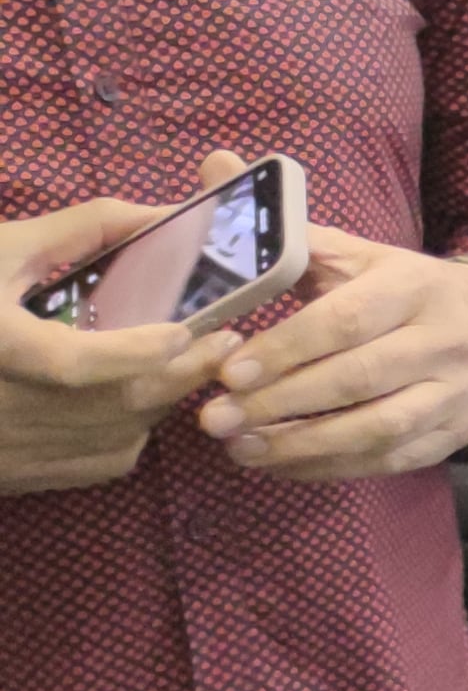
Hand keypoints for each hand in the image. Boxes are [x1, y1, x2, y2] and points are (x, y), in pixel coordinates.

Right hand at [0, 198, 231, 494]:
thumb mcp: (2, 252)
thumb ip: (80, 231)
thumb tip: (159, 215)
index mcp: (0, 349)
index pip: (72, 364)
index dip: (134, 352)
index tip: (183, 332)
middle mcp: (12, 407)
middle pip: (121, 402)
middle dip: (183, 371)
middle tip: (223, 340)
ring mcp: (22, 450)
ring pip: (123, 432)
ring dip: (162, 396)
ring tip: (181, 361)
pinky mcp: (31, 475)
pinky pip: (108, 455)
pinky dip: (131, 426)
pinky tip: (127, 395)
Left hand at [197, 222, 467, 482]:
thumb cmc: (401, 289)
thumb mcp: (357, 253)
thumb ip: (287, 227)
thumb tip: (217, 164)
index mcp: (414, 286)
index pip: (348, 320)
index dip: (287, 348)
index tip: (228, 370)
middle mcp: (444, 340)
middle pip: (359, 378)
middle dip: (282, 402)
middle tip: (215, 418)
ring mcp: (455, 392)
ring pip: (379, 427)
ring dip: (304, 443)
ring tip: (239, 447)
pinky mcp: (454, 433)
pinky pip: (390, 460)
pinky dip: (330, 467)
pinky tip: (280, 462)